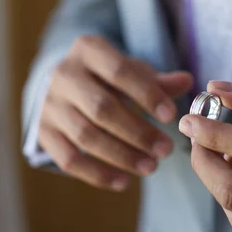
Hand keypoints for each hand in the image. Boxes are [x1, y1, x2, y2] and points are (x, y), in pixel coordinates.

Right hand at [38, 35, 192, 189]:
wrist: (67, 84)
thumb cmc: (110, 77)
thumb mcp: (133, 70)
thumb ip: (159, 80)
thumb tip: (187, 82)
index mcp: (88, 50)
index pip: (119, 72)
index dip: (147, 95)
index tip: (171, 117)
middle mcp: (64, 74)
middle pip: (102, 108)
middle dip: (138, 132)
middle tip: (166, 150)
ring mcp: (50, 105)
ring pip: (86, 136)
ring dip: (122, 155)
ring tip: (151, 167)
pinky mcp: (44, 132)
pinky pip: (68, 159)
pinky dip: (97, 174)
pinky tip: (124, 181)